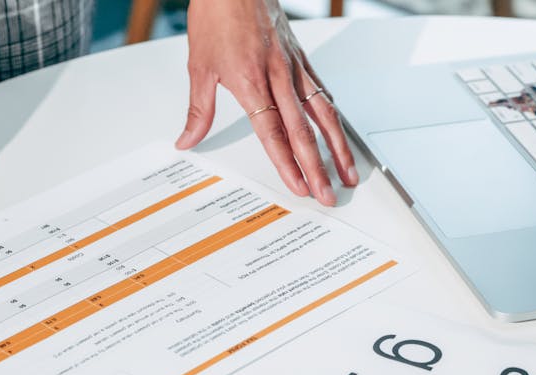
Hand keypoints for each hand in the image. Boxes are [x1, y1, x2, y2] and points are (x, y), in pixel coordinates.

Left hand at [175, 0, 357, 206]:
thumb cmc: (217, 15)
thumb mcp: (199, 66)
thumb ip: (198, 110)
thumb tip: (187, 140)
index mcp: (251, 81)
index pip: (273, 134)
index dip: (288, 164)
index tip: (300, 187)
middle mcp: (278, 76)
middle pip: (303, 132)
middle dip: (318, 168)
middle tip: (328, 194)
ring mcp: (294, 67)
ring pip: (323, 114)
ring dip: (337, 147)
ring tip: (348, 173)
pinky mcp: (301, 58)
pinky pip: (323, 92)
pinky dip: (333, 117)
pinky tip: (339, 134)